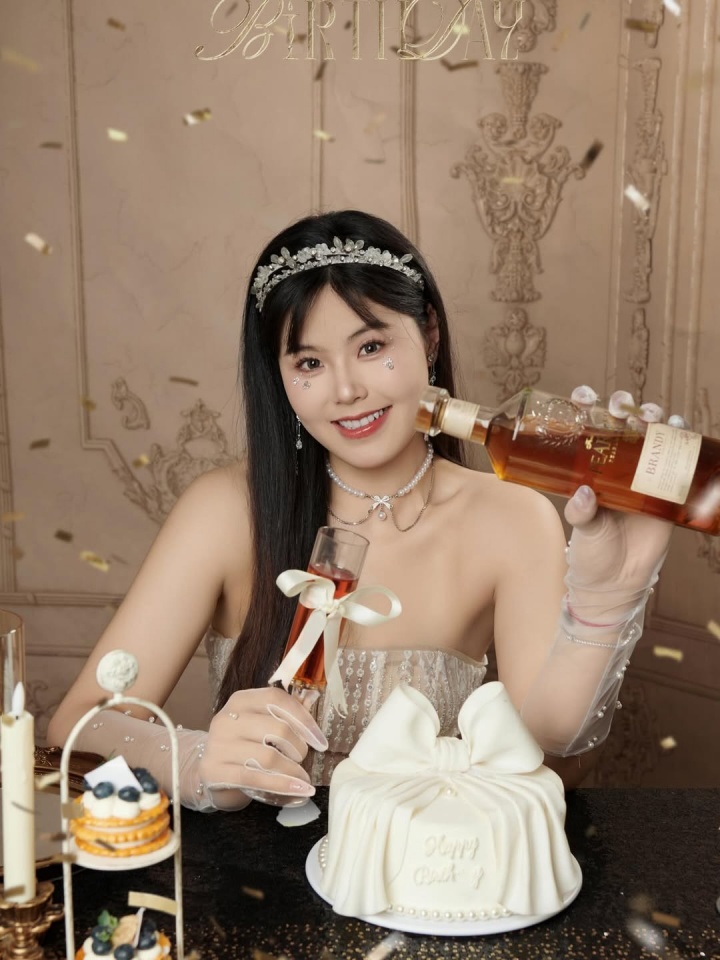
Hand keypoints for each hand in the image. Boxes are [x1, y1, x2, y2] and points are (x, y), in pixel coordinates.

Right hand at [198, 686, 327, 808]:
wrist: (212, 773)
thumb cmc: (244, 747)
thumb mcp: (261, 726)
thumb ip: (286, 713)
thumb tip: (313, 697)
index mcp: (240, 701)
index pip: (276, 699)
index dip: (302, 718)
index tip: (319, 740)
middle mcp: (226, 718)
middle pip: (277, 729)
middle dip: (298, 747)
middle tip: (303, 759)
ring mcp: (218, 745)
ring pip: (268, 756)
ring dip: (293, 771)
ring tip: (302, 779)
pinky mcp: (214, 771)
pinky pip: (255, 778)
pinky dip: (282, 785)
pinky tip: (299, 791)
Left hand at [563, 388, 683, 611]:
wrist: (617, 583)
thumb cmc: (592, 553)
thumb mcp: (583, 530)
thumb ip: (581, 512)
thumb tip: (585, 494)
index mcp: (590, 469)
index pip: (586, 429)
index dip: (586, 407)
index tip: (581, 397)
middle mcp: (617, 466)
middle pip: (622, 423)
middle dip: (623, 406)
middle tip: (619, 407)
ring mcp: (644, 475)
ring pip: (653, 434)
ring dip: (654, 416)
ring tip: (651, 416)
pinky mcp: (668, 491)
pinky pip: (679, 460)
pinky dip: (683, 439)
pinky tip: (681, 428)